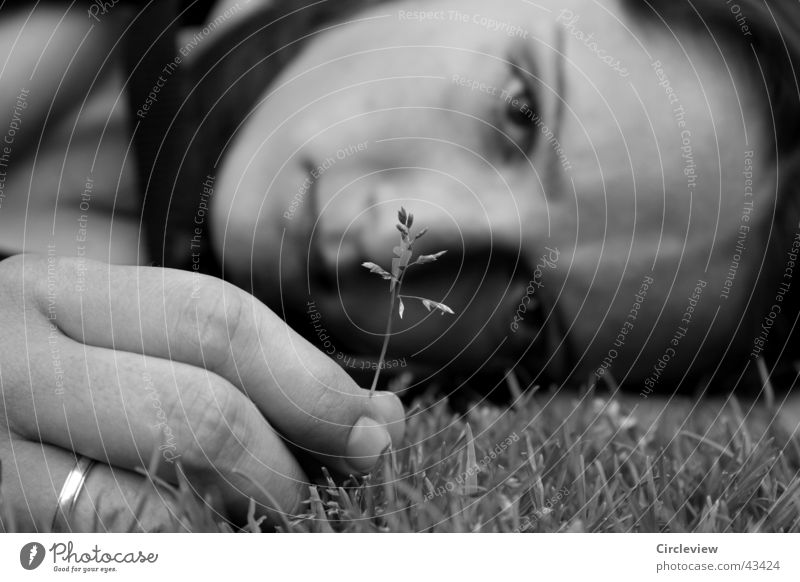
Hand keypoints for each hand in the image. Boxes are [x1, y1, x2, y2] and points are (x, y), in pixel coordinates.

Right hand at [0, 254, 403, 530]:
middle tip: (330, 487)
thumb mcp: (138, 344)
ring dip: (244, 516)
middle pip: (197, 410)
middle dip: (287, 462)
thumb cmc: (71, 375)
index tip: (370, 429)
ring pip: (155, 499)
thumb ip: (250, 369)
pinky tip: (219, 531)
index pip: (217, 323)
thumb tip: (378, 421)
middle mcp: (19, 363)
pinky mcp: (0, 521)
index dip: (311, 382)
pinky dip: (193, 541)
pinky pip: (117, 547)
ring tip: (276, 513)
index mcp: (65, 294)